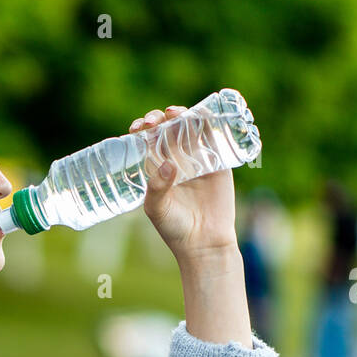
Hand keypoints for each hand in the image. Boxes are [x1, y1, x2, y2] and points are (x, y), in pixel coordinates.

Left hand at [127, 105, 238, 261]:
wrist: (205, 243)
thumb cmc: (175, 229)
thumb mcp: (157, 210)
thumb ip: (157, 189)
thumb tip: (168, 165)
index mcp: (156, 169)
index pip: (146, 142)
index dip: (142, 130)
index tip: (138, 127)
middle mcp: (176, 160)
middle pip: (166, 129)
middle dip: (160, 119)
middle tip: (156, 119)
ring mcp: (197, 159)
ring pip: (189, 128)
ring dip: (182, 115)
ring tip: (176, 114)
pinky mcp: (218, 161)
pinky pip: (213, 136)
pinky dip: (208, 121)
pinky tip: (202, 113)